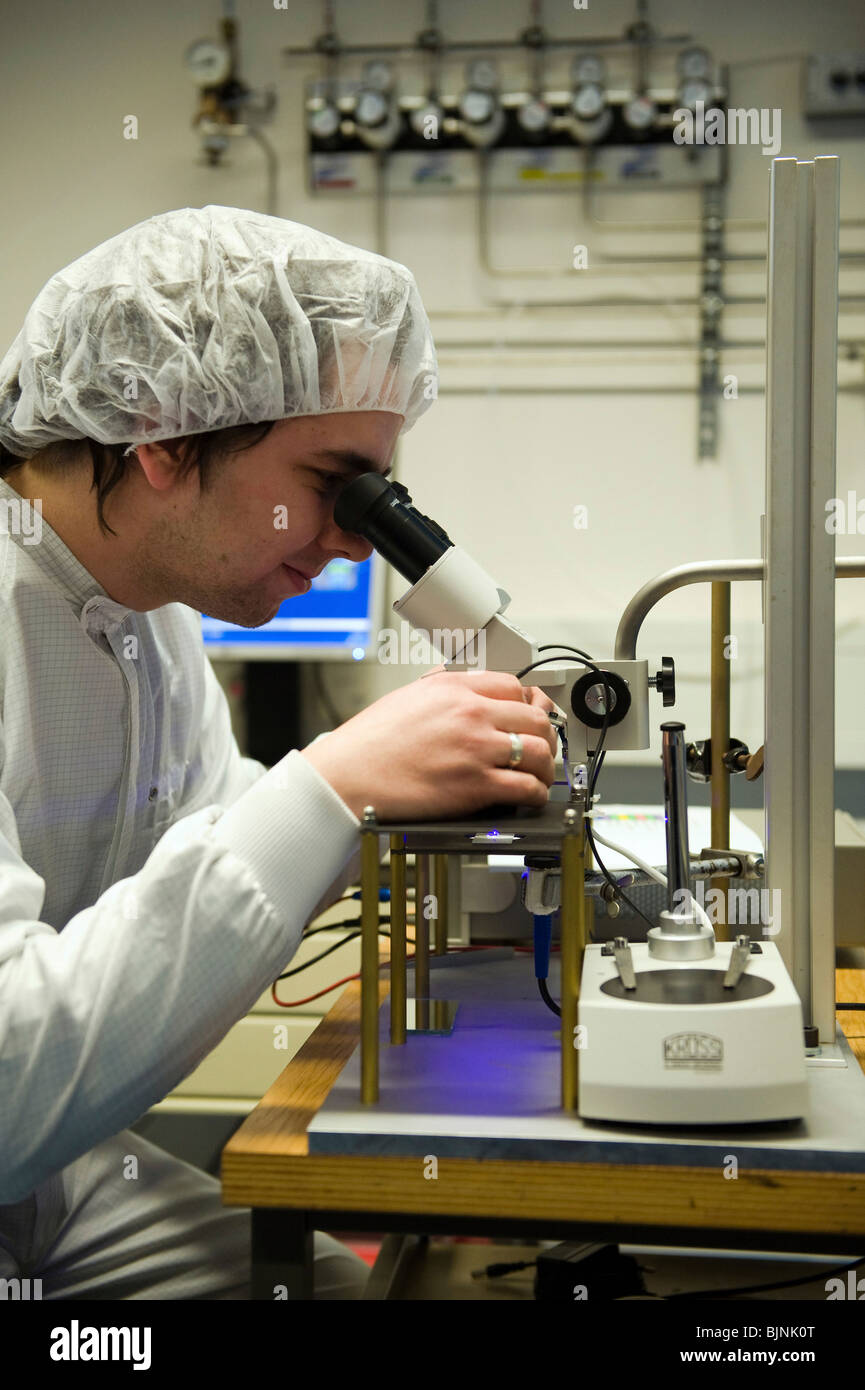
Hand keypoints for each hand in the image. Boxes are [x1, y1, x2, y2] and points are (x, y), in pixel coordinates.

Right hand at [300, 669, 557, 821]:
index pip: (514, 685)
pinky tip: (532, 796)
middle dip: (545, 735)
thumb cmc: (368, 744)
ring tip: (541, 775)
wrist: (346, 778)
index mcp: (452, 688)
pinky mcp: (475, 785)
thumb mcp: (404, 697)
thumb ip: (438, 686)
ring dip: (546, 766)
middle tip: (542, 748)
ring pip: (538, 751)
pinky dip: (536, 794)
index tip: (531, 716)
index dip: (528, 703)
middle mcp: (469, 713)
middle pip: (535, 718)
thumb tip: (459, 680)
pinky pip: (526, 787)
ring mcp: (475, 749)